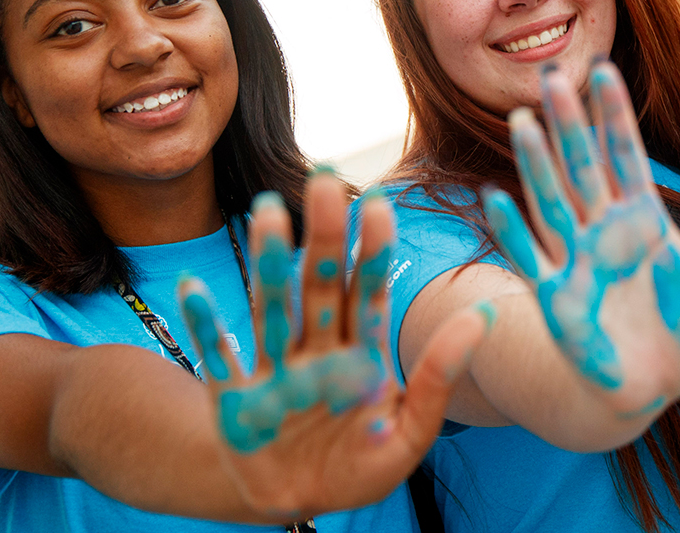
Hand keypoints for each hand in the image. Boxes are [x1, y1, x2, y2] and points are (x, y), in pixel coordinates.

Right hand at [178, 172, 490, 518]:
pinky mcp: (235, 402)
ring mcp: (275, 372)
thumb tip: (485, 317)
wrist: (303, 504)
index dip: (373, 252)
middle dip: (323, 237)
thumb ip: (440, 375)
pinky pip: (217, 360)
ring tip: (269, 211)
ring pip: (273, 309)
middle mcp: (317, 351)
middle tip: (323, 179)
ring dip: (270, 263)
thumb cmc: (361, 463)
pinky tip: (194, 286)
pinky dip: (205, 326)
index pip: (369, 294)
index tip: (378, 205)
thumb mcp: (411, 431)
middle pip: (320, 287)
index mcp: (362, 355)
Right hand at [481, 61, 679, 419]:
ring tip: (522, 121)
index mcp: (643, 217)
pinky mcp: (558, 297)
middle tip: (551, 76)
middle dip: (569, 123)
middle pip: (582, 165)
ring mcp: (577, 259)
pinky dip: (513, 230)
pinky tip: (495, 197)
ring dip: (537, 162)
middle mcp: (605, 229)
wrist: (657, 386)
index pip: (624, 154)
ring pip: (552, 199)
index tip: (602, 71)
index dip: (613, 115)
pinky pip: (531, 258)